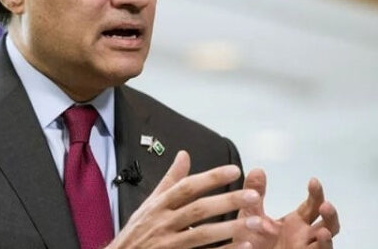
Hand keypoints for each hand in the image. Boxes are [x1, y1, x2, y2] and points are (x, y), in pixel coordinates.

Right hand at [108, 151, 262, 248]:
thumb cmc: (138, 231)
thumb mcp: (150, 202)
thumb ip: (171, 180)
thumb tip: (184, 155)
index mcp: (159, 205)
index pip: (187, 187)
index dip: (211, 178)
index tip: (233, 171)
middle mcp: (164, 223)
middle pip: (199, 209)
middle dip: (227, 201)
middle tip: (253, 195)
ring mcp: (170, 244)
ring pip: (204, 234)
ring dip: (231, 228)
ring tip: (256, 222)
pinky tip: (243, 246)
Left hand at [236, 169, 340, 248]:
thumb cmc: (250, 240)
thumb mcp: (250, 213)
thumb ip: (254, 193)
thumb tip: (258, 169)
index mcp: (296, 222)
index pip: (313, 205)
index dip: (316, 194)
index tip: (313, 181)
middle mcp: (304, 236)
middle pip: (326, 223)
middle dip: (329, 214)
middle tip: (325, 204)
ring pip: (326, 244)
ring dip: (328, 236)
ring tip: (324, 230)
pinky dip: (321, 247)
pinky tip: (321, 238)